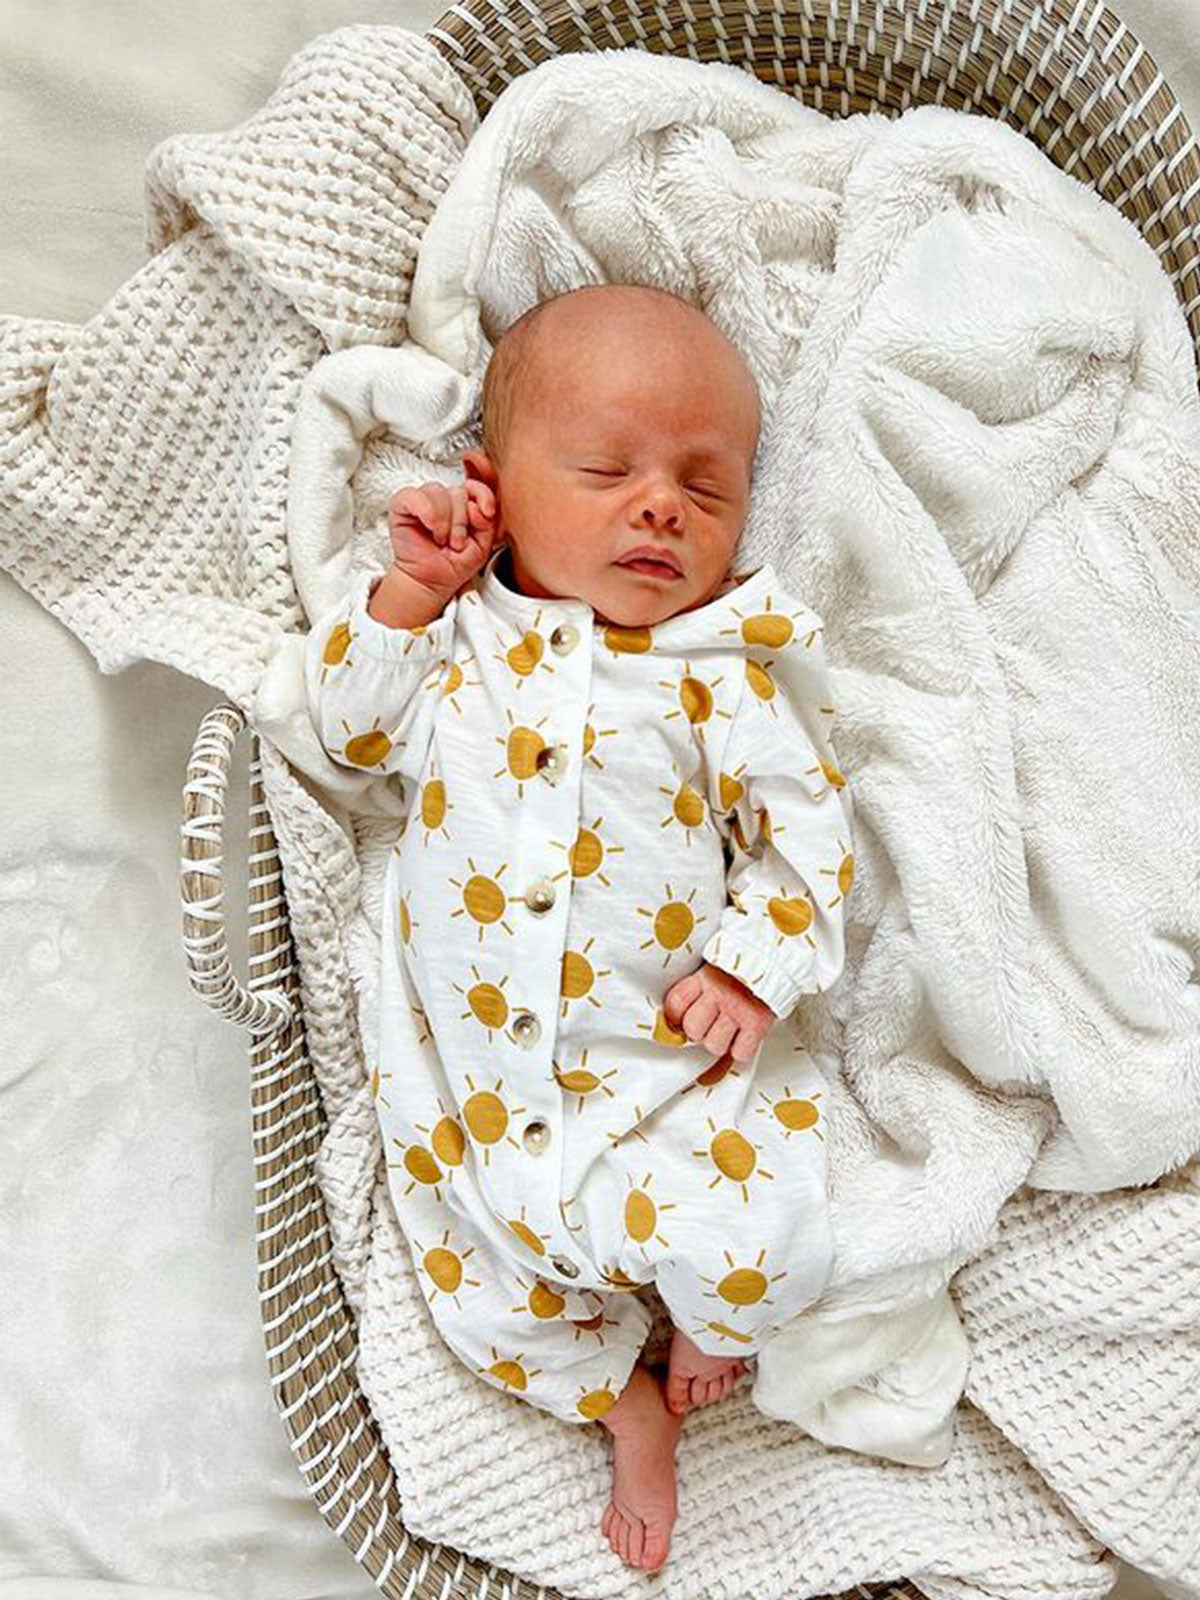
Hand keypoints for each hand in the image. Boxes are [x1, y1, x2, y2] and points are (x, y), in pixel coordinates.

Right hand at [388, 478, 499, 595]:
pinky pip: (412, 495)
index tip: (487, 513)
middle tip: (455, 543)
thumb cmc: (453, 564)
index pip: (475, 486)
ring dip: (443, 521)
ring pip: (438, 492)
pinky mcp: (401, 506)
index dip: (483, 496)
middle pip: (458, 492)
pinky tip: (429, 526)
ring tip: (441, 540)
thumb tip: (477, 507)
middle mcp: (443, 499)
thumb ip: (487, 523)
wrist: (431, 582)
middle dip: (460, 522)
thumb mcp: (482, 546)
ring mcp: (422, 501)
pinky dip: (425, 511)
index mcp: (463, 505)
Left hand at [662, 962, 776, 1061]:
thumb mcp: (716, 966)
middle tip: (710, 1024)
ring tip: (729, 1029)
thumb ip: (698, 986)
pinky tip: (745, 1036)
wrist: (780, 959)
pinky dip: (742, 1049)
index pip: (675, 1003)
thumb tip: (678, 1015)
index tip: (680, 1020)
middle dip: (699, 1032)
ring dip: (721, 1042)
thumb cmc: (746, 966)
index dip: (674, 1017)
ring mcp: (738, 1010)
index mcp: (705, 977)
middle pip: (693, 1029)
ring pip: (714, 1045)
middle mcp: (719, 993)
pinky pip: (740, 1052)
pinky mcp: (757, 1024)